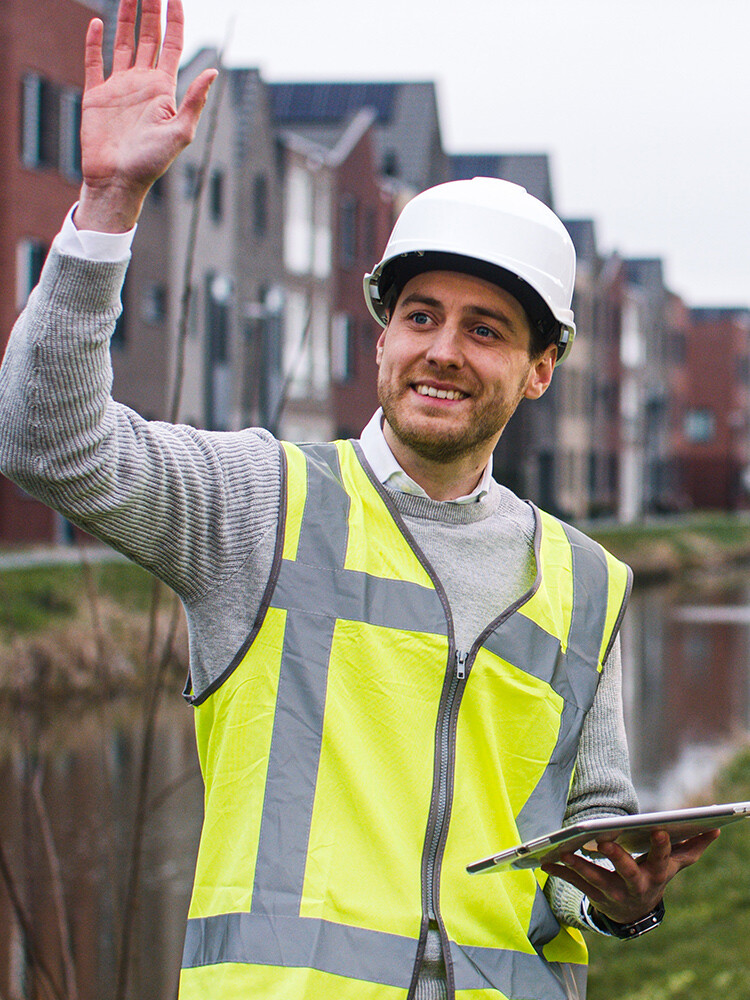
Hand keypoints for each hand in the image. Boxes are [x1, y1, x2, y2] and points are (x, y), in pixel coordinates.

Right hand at [76, 0, 216, 232]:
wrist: (118, 181)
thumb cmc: (151, 164)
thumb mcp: (180, 133)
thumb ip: (194, 101)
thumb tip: (213, 71)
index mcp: (163, 89)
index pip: (171, 44)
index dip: (175, 19)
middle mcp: (142, 83)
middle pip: (148, 37)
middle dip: (150, 8)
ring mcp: (118, 87)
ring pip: (123, 42)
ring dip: (125, 17)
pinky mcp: (96, 95)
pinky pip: (94, 62)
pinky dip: (94, 42)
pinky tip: (97, 23)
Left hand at [541, 828, 719, 924]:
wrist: (636, 913)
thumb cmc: (654, 876)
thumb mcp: (673, 865)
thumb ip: (692, 847)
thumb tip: (716, 829)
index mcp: (656, 874)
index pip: (660, 858)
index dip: (660, 845)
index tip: (657, 828)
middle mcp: (636, 885)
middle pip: (627, 872)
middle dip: (617, 857)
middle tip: (603, 841)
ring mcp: (614, 893)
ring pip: (596, 880)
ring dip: (580, 866)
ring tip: (566, 850)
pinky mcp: (594, 896)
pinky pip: (576, 884)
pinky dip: (560, 872)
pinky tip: (546, 860)